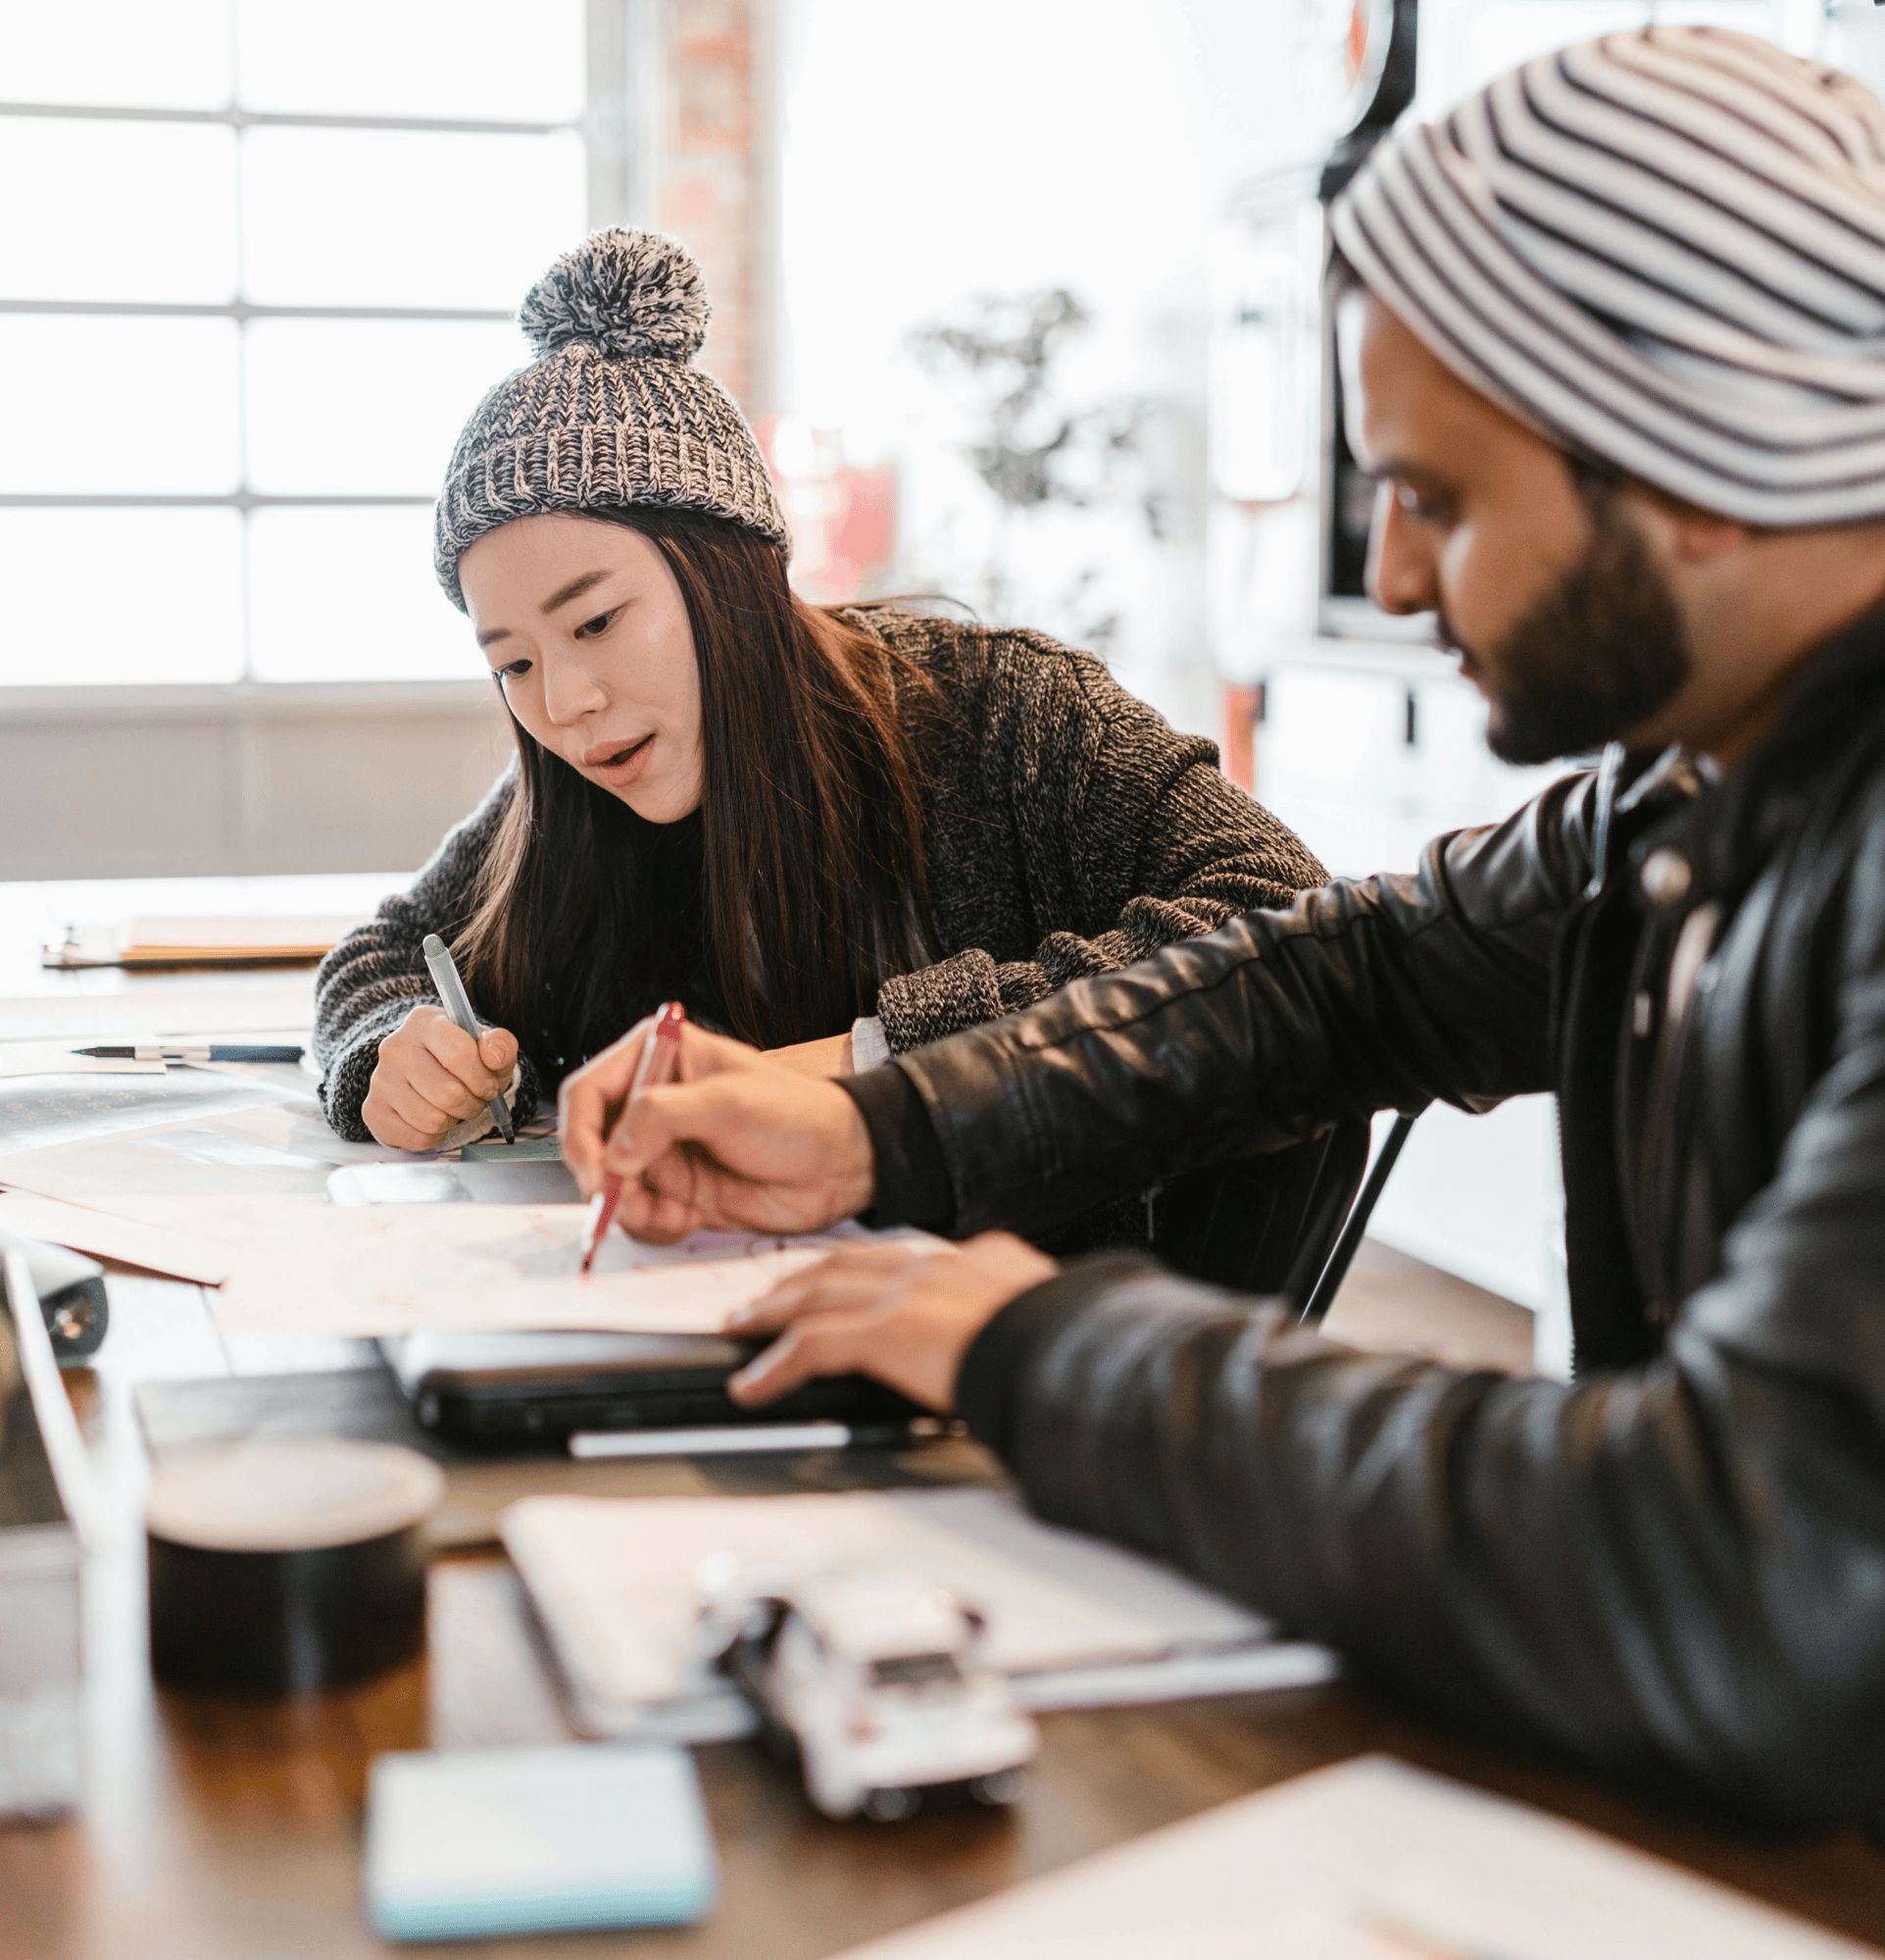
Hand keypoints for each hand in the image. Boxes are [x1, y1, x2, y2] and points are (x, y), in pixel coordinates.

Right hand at [361, 1005, 515, 1152]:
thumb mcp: (488, 1047)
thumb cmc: (463, 1060)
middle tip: (472, 1099)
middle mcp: (395, 1048)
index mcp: (425, 1022)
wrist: (429, 1073)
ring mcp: (380, 1080)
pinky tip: (433, 1118)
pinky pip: (417, 1139)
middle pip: (448, 1094)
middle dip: (471, 1104)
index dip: (483, 1079)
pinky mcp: (373, 1110)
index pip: (459, 1054)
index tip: (489, 1086)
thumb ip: (500, 1046)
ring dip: (453, 1120)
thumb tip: (494, 1056)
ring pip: (432, 1120)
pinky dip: (435, 1136)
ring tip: (452, 1107)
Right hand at [558, 1021, 876, 1242]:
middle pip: (593, 1145)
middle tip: (621, 1201)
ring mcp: (666, 1152)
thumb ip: (663, 1117)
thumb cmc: (799, 1115)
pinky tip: (687, 1220)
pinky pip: (642, 1216)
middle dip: (604, 1180)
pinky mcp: (681, 1192)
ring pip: (614, 1188)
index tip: (595, 1166)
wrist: (844, 1164)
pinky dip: (654, 1225)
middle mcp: (655, 1106)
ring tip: (669, 1212)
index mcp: (661, 1060)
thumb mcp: (729, 1103)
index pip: (590, 1091)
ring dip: (631, 1208)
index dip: (580, 1131)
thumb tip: (614, 1151)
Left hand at [725, 1232, 1056, 1412]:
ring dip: (773, 1312)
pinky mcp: (888, 1330)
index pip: (903, 1258)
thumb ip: (1018, 1325)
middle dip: (800, 1281)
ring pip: (819, 1294)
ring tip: (744, 1328)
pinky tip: (755, 1385)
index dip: (860, 1269)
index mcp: (980, 1260)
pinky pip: (812, 1346)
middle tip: (767, 1298)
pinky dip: (776, 1366)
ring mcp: (909, 1293)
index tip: (841, 1280)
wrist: (1071, 1352)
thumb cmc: (1072, 1349)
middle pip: (848, 1265)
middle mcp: (937, 1265)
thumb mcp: (1048, 1323)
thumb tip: (1020, 1349)